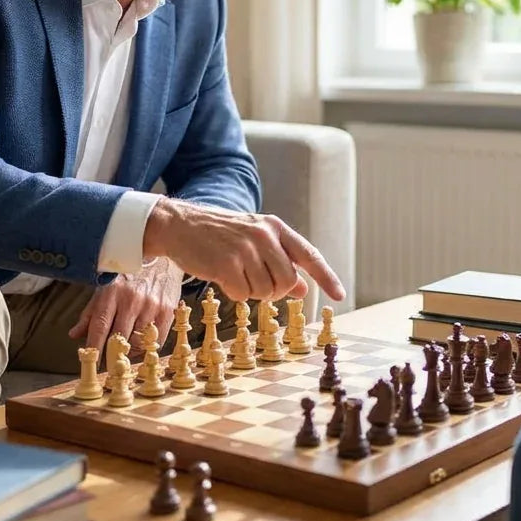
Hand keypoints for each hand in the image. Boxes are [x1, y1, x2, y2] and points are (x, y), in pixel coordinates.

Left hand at [68, 256, 183, 357]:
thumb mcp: (106, 288)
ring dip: (129, 351)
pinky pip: (155, 340)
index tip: (90, 362)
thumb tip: (74, 335)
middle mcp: (131, 299)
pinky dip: (147, 347)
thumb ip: (90, 313)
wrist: (162, 258)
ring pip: (137, 342)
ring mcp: (151, 305)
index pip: (100, 326)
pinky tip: (142, 344)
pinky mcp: (167, 310)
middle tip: (109, 362)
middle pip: (118, 337)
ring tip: (126, 350)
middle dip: (111, 354)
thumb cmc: (129, 276)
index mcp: (112, 292)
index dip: (94, 347)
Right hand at [143, 199, 345, 304]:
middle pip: (286, 282)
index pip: (309, 255)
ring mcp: (245, 249)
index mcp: (275, 228)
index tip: (339, 295)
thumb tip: (302, 289)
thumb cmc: (220, 235)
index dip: (326, 277)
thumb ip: (280, 261)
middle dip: (273, 290)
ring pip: (265, 292)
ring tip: (235, 273)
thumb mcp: (255, 241)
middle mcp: (265, 236)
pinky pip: (243, 295)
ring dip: (251, 291)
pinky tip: (222, 276)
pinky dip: (234, 292)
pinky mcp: (226, 264)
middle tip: (253, 280)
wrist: (181, 224)